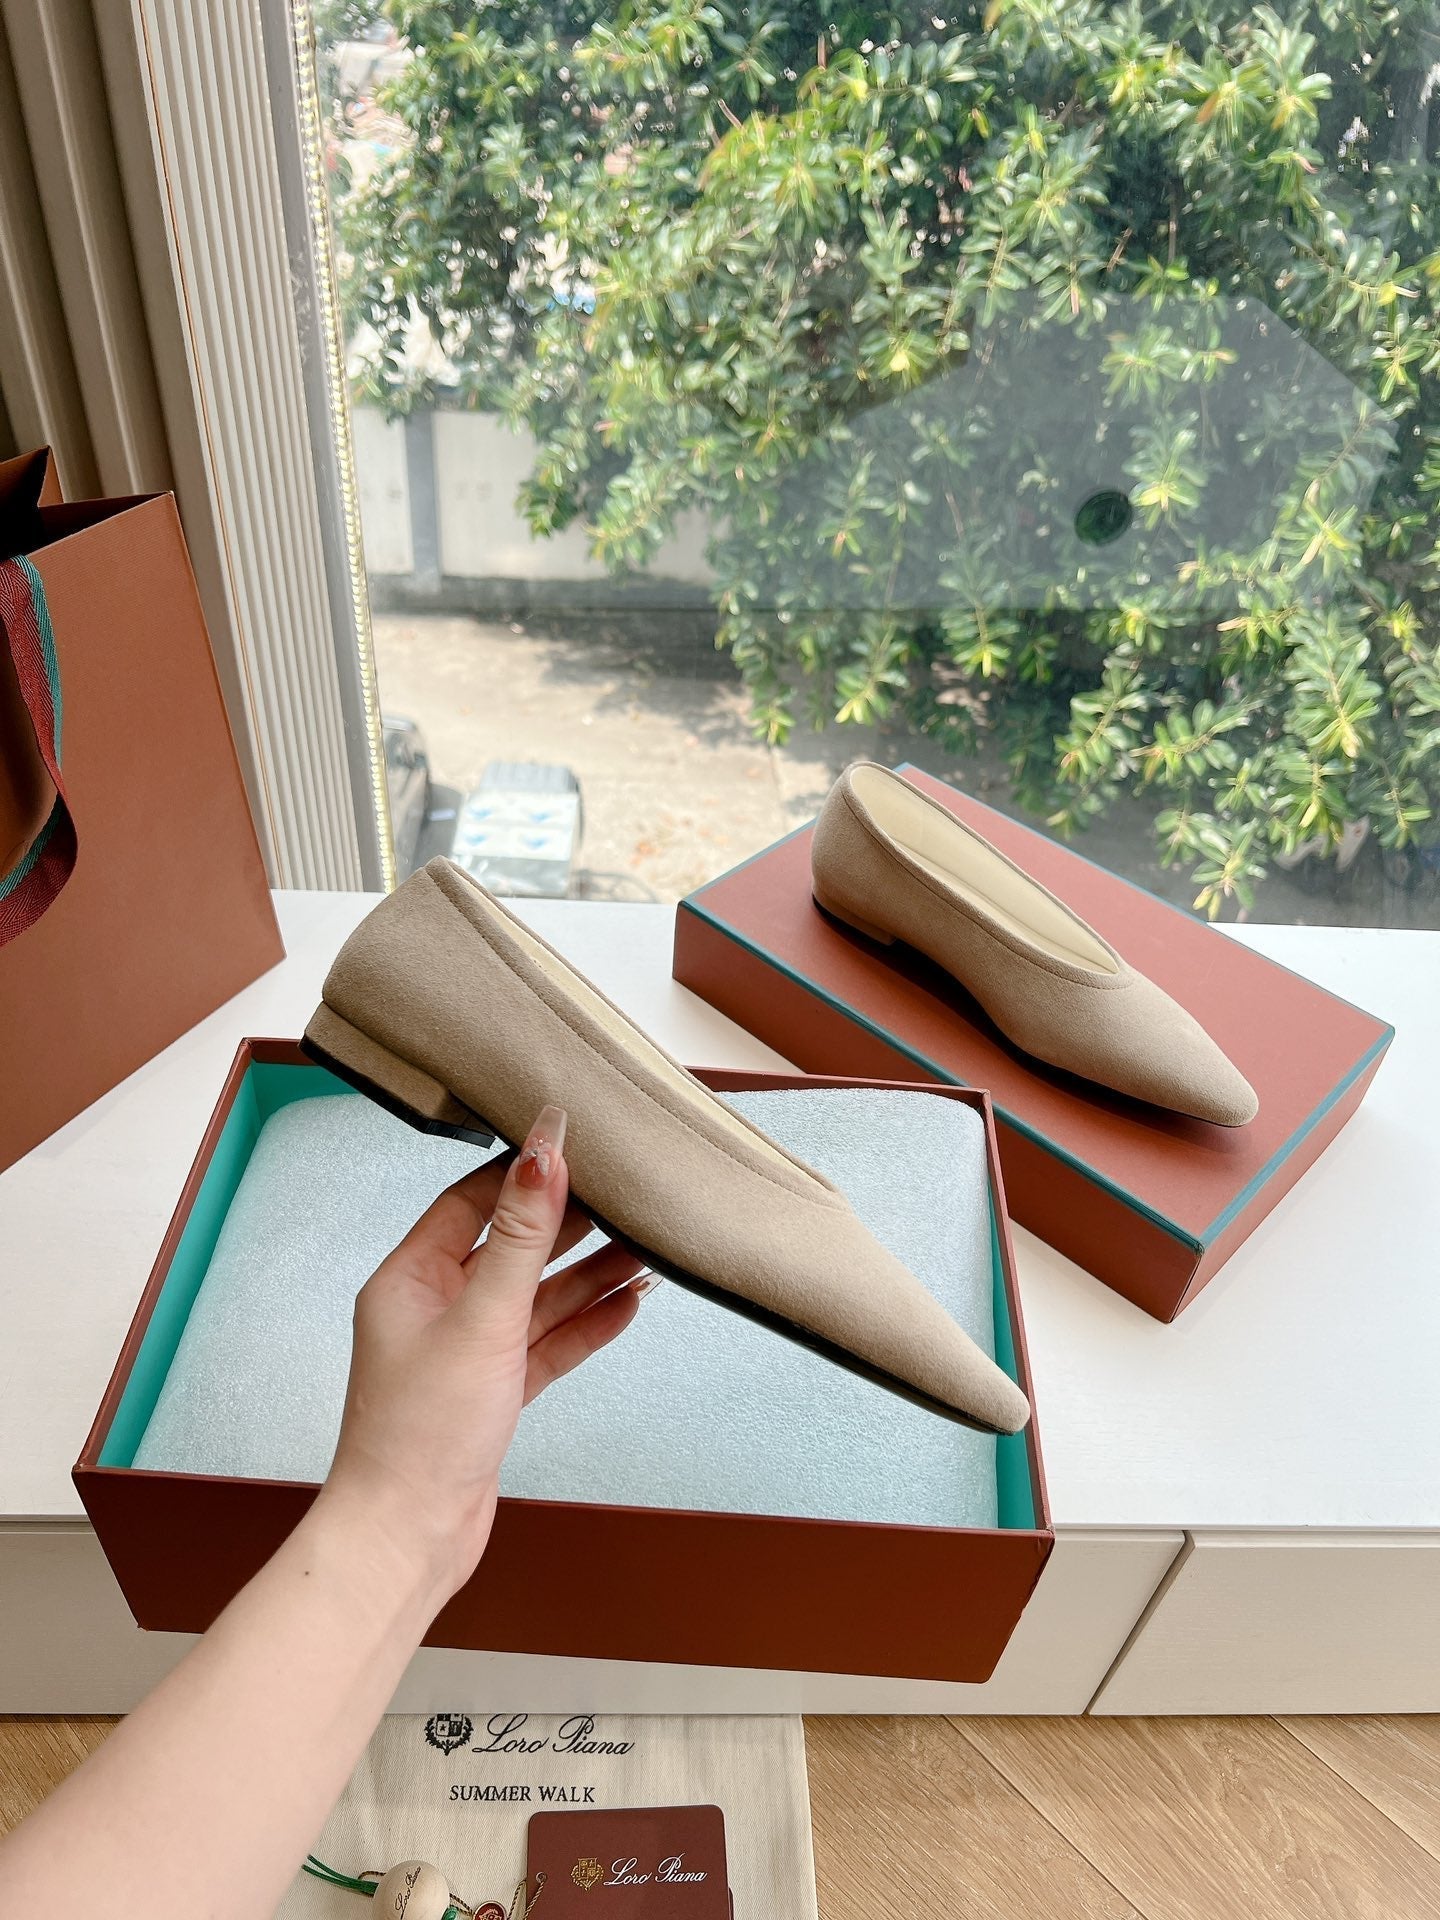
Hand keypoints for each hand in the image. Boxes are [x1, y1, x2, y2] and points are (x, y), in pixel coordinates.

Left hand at [321, 1105, 642, 1599]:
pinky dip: (587, 1324)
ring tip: (645, 1247)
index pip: (472, 1200)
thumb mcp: (483, 1317)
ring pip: (537, 1297)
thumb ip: (521, 1234)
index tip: (573, 1145)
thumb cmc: (420, 1433)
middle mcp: (435, 1308)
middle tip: (624, 1193)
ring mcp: (466, 1351)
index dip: (523, 1172)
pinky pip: (548, 1343)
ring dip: (589, 1275)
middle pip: (513, 1246)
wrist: (408, 1539)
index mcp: (410, 1278)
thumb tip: (543, 1153)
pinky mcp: (494, 1392)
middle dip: (570, 1223)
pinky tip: (628, 1304)